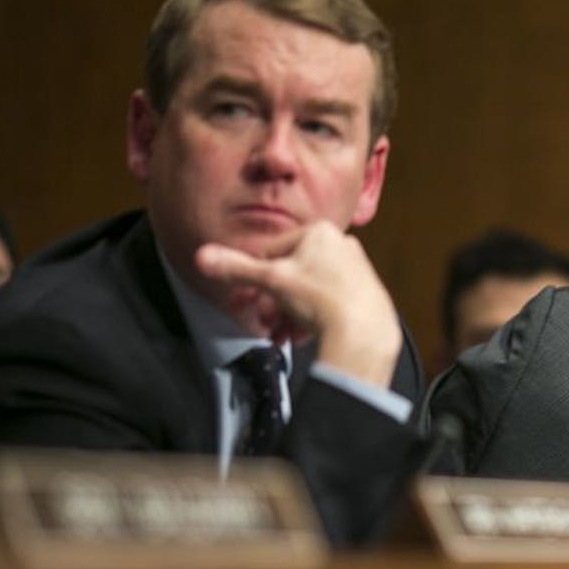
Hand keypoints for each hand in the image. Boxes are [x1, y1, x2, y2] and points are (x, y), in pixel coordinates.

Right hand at [196, 221, 401, 387]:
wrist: (363, 333)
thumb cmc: (321, 299)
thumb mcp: (271, 280)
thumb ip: (236, 268)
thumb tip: (204, 257)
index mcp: (319, 232)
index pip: (271, 252)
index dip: (254, 278)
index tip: (245, 299)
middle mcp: (342, 246)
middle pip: (291, 276)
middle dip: (272, 303)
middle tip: (262, 322)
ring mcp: (356, 270)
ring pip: (308, 293)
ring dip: (288, 315)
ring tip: (281, 335)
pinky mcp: (365, 295)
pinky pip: (328, 305)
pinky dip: (311, 320)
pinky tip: (301, 336)